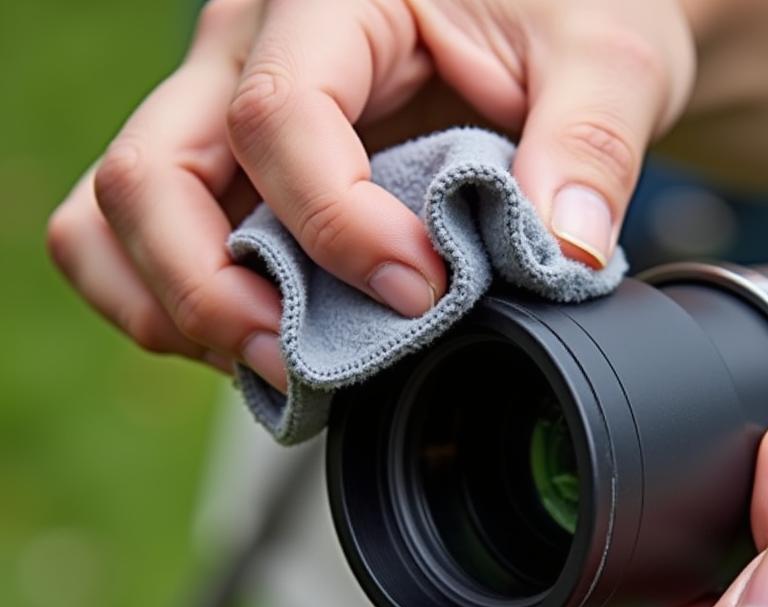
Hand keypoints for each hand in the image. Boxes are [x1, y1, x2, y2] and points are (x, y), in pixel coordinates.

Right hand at [46, 0, 697, 389]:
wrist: (549, 19)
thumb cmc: (567, 13)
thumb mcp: (605, 57)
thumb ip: (590, 144)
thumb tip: (565, 251)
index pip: (277, 116)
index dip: (336, 226)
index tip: (418, 292)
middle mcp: (247, 49)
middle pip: (149, 174)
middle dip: (213, 291)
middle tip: (301, 360)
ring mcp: (223, 114)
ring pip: (113, 214)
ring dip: (175, 307)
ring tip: (272, 361)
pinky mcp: (231, 175)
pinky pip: (146, 241)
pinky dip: (180, 307)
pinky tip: (259, 339)